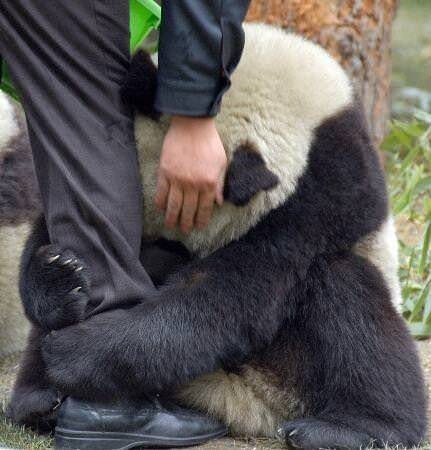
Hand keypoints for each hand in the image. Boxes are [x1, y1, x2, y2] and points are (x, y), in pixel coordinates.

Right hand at [155, 116, 226, 232]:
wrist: (192, 125)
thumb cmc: (210, 143)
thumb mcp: (221, 163)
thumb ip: (220, 184)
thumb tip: (219, 202)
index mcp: (209, 183)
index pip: (205, 208)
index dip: (201, 220)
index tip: (198, 227)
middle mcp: (193, 185)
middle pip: (188, 210)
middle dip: (186, 223)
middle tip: (184, 230)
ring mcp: (177, 179)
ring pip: (174, 205)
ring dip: (172, 218)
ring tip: (171, 225)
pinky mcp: (165, 172)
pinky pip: (161, 193)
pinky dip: (161, 203)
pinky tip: (161, 209)